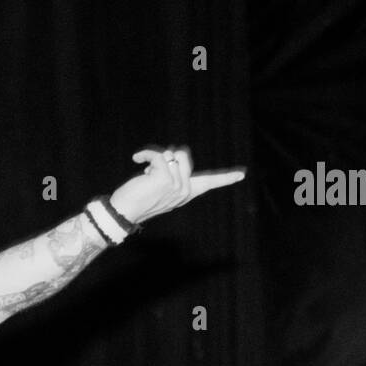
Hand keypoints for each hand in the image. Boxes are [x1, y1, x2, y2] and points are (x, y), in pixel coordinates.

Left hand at [108, 147, 245, 226]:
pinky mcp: (165, 179)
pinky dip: (146, 153)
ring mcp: (176, 186)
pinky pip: (159, 155)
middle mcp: (184, 191)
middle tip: (152, 171)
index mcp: (186, 193)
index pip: (210, 183)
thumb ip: (170, 173)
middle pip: (183, 156)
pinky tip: (137, 159)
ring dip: (156, 158)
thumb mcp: (159, 186)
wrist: (123, 212)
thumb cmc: (137, 199)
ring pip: (172, 154)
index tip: (241, 175)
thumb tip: (172, 155)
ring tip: (146, 173)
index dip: (226, 178)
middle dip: (167, 156)